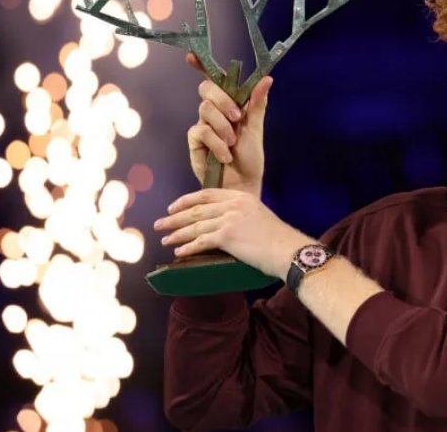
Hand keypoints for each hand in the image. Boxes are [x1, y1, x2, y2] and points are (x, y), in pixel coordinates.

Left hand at [154, 188, 313, 278]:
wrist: (286, 249)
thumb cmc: (276, 237)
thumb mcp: (257, 215)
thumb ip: (240, 214)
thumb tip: (223, 224)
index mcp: (240, 197)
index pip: (206, 194)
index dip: (186, 200)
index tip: (172, 207)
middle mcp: (232, 205)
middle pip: (196, 210)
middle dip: (175, 218)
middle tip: (160, 224)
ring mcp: (229, 219)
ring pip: (195, 226)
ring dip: (177, 234)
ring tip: (165, 240)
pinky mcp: (227, 236)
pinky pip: (201, 242)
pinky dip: (187, 247)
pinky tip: (178, 251)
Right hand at [186, 53, 272, 196]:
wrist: (242, 183)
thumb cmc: (249, 157)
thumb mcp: (255, 128)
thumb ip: (257, 103)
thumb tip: (267, 78)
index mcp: (230, 104)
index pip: (214, 80)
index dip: (201, 65)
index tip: (191, 55)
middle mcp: (214, 111)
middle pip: (207, 89)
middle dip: (222, 100)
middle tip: (237, 116)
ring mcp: (203, 125)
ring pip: (205, 109)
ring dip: (223, 126)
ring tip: (233, 143)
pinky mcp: (195, 141)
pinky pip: (201, 131)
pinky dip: (216, 143)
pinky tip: (225, 155)